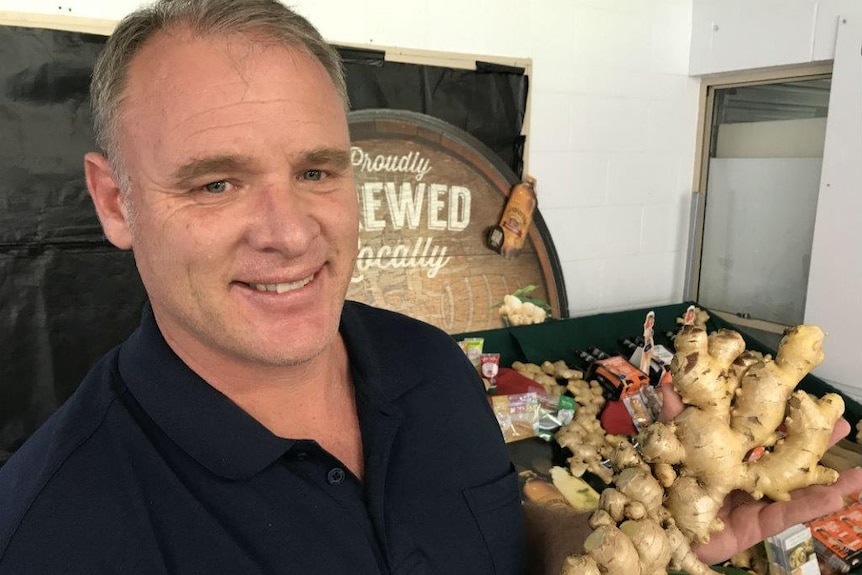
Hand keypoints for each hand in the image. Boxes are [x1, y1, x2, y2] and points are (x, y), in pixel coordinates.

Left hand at [660, 384, 861, 563]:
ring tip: (855, 466)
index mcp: (726, 452)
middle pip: (785, 451)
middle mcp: (747, 472)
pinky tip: (839, 495)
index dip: (780, 409)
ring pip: (797, 482)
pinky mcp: (760, 523)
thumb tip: (669, 387)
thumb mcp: (669, 452)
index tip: (801, 391)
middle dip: (812, 436)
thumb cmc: (666, 491)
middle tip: (840, 420)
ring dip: (825, 472)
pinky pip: (791, 514)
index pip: (757, 427)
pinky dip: (814, 505)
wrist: (663, 532)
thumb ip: (672, 423)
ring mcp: (757, 498)